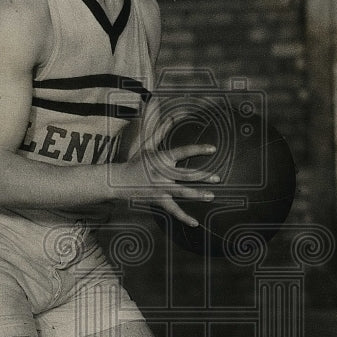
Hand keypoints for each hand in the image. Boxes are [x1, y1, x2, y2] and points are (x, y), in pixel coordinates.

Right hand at [115, 112, 221, 226]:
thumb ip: (161, 129)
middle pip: (186, 175)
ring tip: (211, 196)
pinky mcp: (159, 200)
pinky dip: (184, 217)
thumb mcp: (147, 144)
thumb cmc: (135, 161)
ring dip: (197, 194)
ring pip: (182, 193)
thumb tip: (169, 113)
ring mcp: (161, 189)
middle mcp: (163, 174)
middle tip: (217, 177)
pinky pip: (173, 210)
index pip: (183, 152)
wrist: (119, 181)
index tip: (213, 148)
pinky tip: (195, 223)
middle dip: (203, 177)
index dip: (198, 150)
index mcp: (162, 159)